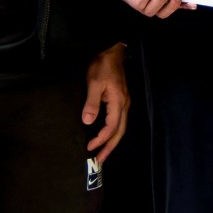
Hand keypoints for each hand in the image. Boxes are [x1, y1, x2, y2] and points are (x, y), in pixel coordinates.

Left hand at [82, 44, 129, 160]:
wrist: (112, 52)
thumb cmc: (102, 67)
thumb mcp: (94, 83)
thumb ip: (92, 103)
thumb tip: (88, 122)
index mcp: (118, 102)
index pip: (111, 127)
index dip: (101, 139)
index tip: (89, 147)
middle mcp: (124, 105)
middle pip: (120, 131)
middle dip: (110, 147)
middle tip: (100, 161)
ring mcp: (124, 102)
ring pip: (121, 127)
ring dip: (112, 141)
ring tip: (103, 153)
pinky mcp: (121, 100)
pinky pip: (119, 121)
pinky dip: (113, 132)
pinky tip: (106, 136)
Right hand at [121, 0, 194, 18]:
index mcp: (136, 0)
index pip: (140, 1)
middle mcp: (146, 8)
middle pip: (152, 9)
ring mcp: (157, 10)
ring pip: (164, 13)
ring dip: (173, 3)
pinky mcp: (168, 8)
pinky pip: (177, 9)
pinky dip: (185, 6)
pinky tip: (192, 4)